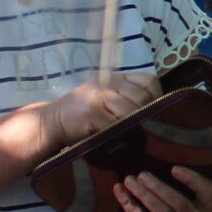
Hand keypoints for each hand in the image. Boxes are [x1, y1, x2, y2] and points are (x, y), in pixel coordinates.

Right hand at [38, 77, 160, 149]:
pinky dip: (114, 133)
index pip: (148, 81)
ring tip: (118, 130)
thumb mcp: (106, 96)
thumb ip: (128, 96)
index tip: (153, 111)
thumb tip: (159, 108)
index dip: (156, 97)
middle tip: (134, 126)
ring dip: (128, 126)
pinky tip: (106, 134)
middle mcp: (107, 82)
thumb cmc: (85, 112)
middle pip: (142, 98)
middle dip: (142, 115)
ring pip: (130, 113)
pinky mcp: (91, 112)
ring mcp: (98, 96)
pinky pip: (115, 125)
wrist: (52, 121)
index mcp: (115, 77)